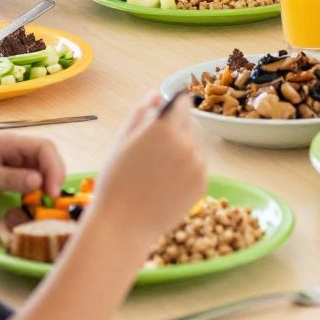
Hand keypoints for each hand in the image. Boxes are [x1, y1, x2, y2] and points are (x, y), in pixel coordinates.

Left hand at [0, 135, 67, 207]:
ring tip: (44, 205)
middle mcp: (13, 151)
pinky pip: (27, 183)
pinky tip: (32, 204)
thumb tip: (39, 181)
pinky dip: (33, 192)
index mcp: (9, 143)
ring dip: (45, 185)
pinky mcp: (4, 178)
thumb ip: (10, 179)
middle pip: (46, 159)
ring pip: (39, 171)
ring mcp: (10, 165)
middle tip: (51, 200)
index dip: (54, 168)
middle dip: (53, 177)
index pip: (44, 148)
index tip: (52, 192)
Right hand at [89, 92, 205, 246]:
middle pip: (188, 124)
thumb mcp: (121, 141)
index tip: (164, 117)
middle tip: (151, 155)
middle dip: (175, 132)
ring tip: (156, 173)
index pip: (182, 102)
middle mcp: (186, 142)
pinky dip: (186, 172)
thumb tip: (156, 94)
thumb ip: (141, 112)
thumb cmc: (116, 181)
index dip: (172, 108)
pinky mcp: (203, 182)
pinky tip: (166, 185)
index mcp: (164, 127)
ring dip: (181, 152)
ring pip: (194, 146)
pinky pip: (197, 167)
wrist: (124, 225)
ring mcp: (198, 163)